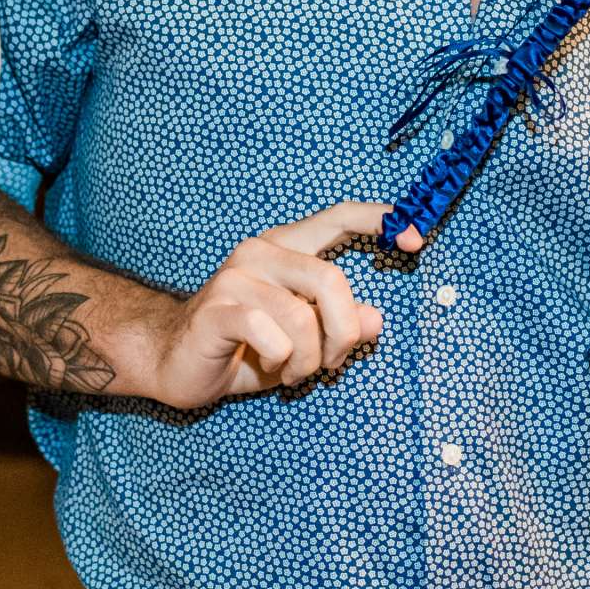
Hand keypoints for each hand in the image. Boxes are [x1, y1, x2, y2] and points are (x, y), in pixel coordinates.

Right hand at [146, 202, 405, 408]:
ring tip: (293, 371)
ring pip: (304, 318)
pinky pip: (274, 337)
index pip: (336, 217)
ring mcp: (236, 278)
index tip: (415, 238)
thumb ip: (338, 324)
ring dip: (309, 360)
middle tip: (331, 362)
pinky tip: (269, 367)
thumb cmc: (244, 347)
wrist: (174, 363)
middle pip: (332, 281)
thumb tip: (376, 319)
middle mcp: (260, 253)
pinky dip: (282, 363)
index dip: (379, 221)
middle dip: (343, 333)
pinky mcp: (218, 310)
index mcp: (285, 248)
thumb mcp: (302, 338)